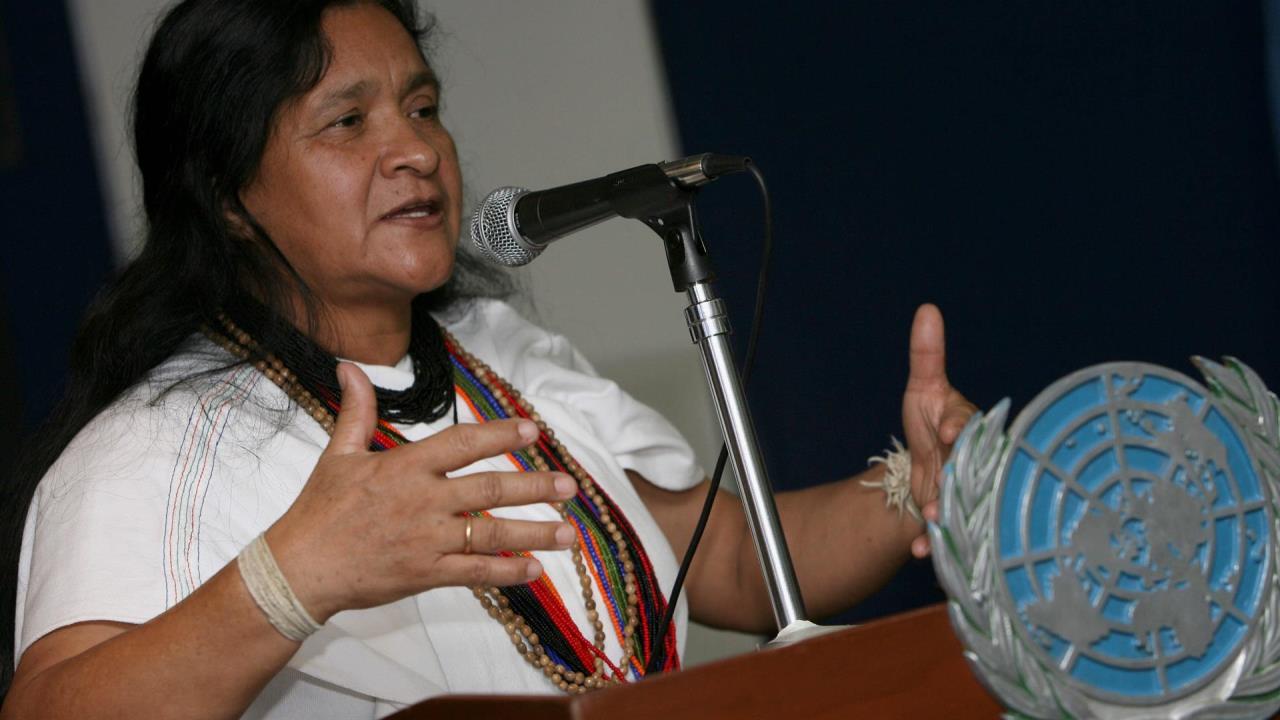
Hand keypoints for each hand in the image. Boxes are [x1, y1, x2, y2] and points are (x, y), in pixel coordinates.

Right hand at [264, 363, 578, 622]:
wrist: (299, 570)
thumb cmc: (319, 511)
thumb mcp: (337, 455)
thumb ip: (357, 411)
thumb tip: (351, 367)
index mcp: (405, 467)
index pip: (462, 444)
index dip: (500, 435)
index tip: (532, 431)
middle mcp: (423, 502)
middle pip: (490, 489)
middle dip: (535, 487)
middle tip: (569, 486)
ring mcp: (428, 540)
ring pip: (492, 534)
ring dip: (535, 533)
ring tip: (570, 532)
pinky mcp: (427, 575)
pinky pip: (475, 573)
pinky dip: (507, 572)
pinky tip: (536, 569)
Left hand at [902, 304, 975, 557]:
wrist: (920, 468)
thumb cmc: (930, 422)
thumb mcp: (924, 389)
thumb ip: (927, 356)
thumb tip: (927, 310)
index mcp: (976, 430)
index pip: (975, 427)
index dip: (962, 429)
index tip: (949, 433)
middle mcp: (981, 464)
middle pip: (975, 473)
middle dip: (957, 481)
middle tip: (939, 487)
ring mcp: (970, 495)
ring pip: (967, 507)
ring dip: (950, 516)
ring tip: (932, 519)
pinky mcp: (956, 522)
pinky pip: (951, 536)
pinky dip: (933, 545)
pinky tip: (920, 551)